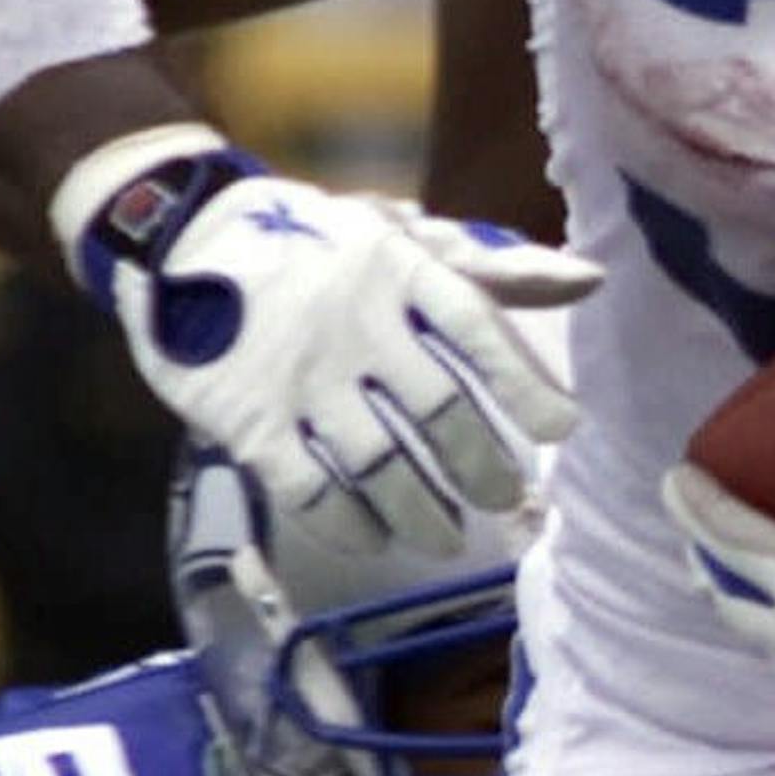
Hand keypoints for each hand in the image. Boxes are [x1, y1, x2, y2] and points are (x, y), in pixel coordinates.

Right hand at [52, 124, 601, 556]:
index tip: (563, 428)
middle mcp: (358, 325)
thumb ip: (493, 268)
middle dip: (482, 465)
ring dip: (423, 510)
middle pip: (437, 409)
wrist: (183, 236)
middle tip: (508, 499)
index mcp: (401, 272)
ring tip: (450, 536)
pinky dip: (347, 523)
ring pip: (379, 461)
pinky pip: (308, 488)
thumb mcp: (401, 236)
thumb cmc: (315, 241)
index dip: (523, 383)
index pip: (476, 330)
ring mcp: (302, 377)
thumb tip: (590, 280)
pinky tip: (374, 540)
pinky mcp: (250, 420)